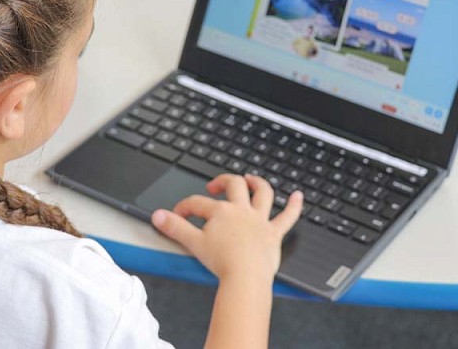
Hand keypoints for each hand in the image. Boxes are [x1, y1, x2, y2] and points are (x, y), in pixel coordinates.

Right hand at [151, 173, 302, 280]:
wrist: (246, 277)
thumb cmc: (222, 262)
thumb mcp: (192, 243)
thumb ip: (174, 228)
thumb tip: (157, 216)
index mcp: (221, 211)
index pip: (198, 203)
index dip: (184, 207)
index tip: (177, 215)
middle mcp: (242, 210)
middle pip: (233, 185)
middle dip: (222, 181)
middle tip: (214, 186)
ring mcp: (260, 220)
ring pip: (262, 193)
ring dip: (257, 183)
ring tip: (252, 179)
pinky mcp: (274, 234)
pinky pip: (288, 217)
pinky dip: (295, 206)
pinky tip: (299, 196)